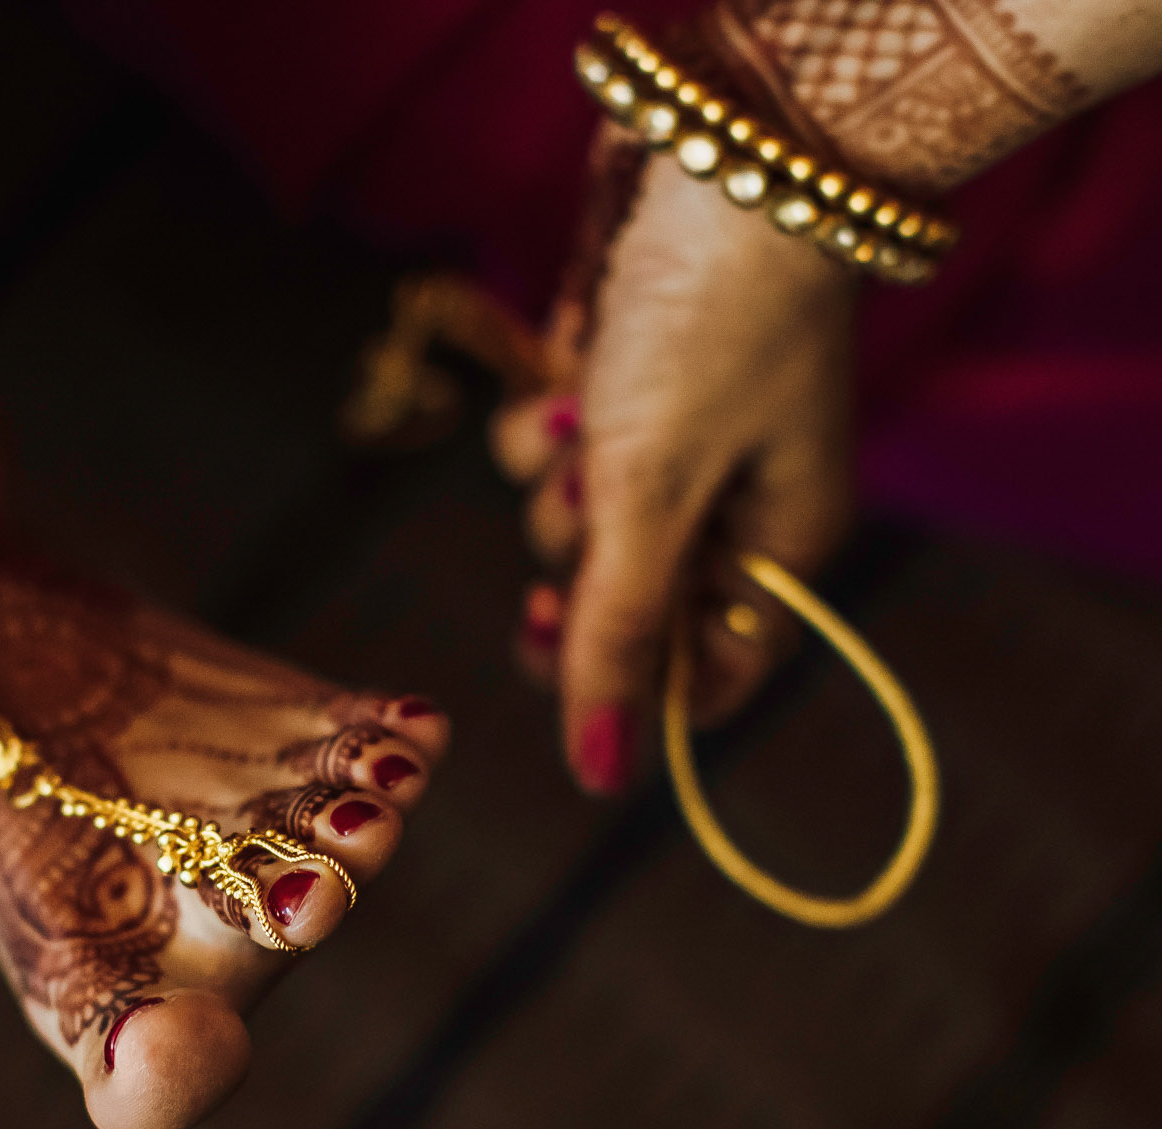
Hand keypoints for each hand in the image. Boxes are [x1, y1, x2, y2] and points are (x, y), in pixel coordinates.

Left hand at [492, 140, 856, 794]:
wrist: (716, 155)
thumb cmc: (707, 329)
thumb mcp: (652, 494)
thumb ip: (620, 632)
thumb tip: (604, 776)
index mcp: (780, 549)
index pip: (710, 670)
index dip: (634, 681)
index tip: (571, 647)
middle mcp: (732, 508)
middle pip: (626, 604)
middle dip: (582, 566)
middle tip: (578, 517)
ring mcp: (672, 447)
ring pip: (574, 525)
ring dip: (558, 482)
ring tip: (586, 418)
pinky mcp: (614, 392)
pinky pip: (553, 451)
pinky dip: (546, 422)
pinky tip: (568, 369)